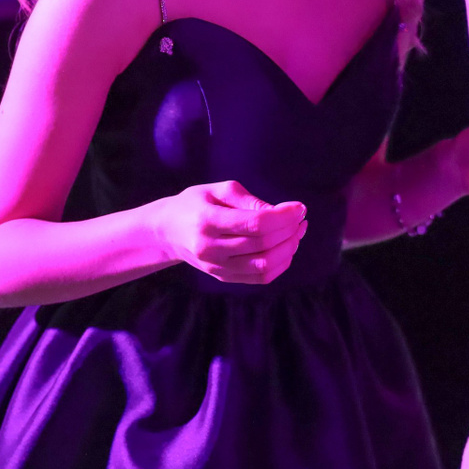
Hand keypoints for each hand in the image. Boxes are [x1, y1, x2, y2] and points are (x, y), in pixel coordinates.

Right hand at [155, 180, 305, 283]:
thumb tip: (280, 212)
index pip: (255, 224)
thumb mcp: (217, 190)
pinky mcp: (223, 277)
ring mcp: (216, 267)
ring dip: (289, 248)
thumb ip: (248, 199)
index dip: (283, 217)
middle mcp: (210, 248)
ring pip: (264, 266)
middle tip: (301, 216)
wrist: (168, 231)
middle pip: (262, 245)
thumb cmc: (195, 204)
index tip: (299, 207)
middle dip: (289, 230)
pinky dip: (281, 264)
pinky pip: (260, 278)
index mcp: (207, 222)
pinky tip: (287, 247)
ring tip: (298, 231)